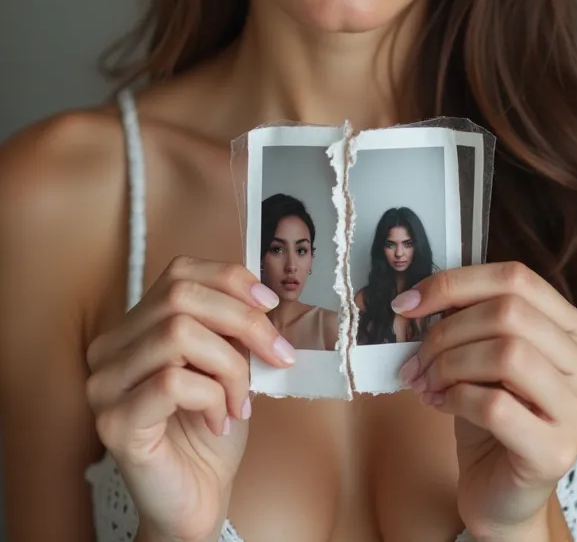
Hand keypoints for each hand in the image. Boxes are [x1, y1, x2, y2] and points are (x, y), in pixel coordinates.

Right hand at [86, 256, 295, 541]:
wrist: (198, 498)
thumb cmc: (211, 428)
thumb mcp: (227, 361)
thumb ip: (232, 326)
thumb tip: (263, 300)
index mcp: (134, 326)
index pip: (178, 273)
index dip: (229, 279)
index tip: (270, 304)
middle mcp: (109, 349)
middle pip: (180, 297)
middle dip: (243, 321)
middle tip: (276, 355)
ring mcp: (105, 385)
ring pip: (178, 334)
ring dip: (229, 366)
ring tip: (239, 401)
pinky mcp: (114, 423)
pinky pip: (173, 382)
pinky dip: (211, 397)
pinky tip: (218, 421)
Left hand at [394, 261, 576, 540]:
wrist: (499, 491)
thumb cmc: (491, 416)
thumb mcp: (484, 352)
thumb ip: (470, 316)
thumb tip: (419, 294)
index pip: (518, 278)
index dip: (456, 283)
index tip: (409, 302)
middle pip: (510, 313)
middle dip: (448, 329)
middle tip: (417, 355)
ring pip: (508, 354)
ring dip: (450, 363)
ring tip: (426, 381)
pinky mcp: (557, 454)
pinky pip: (496, 405)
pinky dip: (456, 397)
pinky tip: (442, 404)